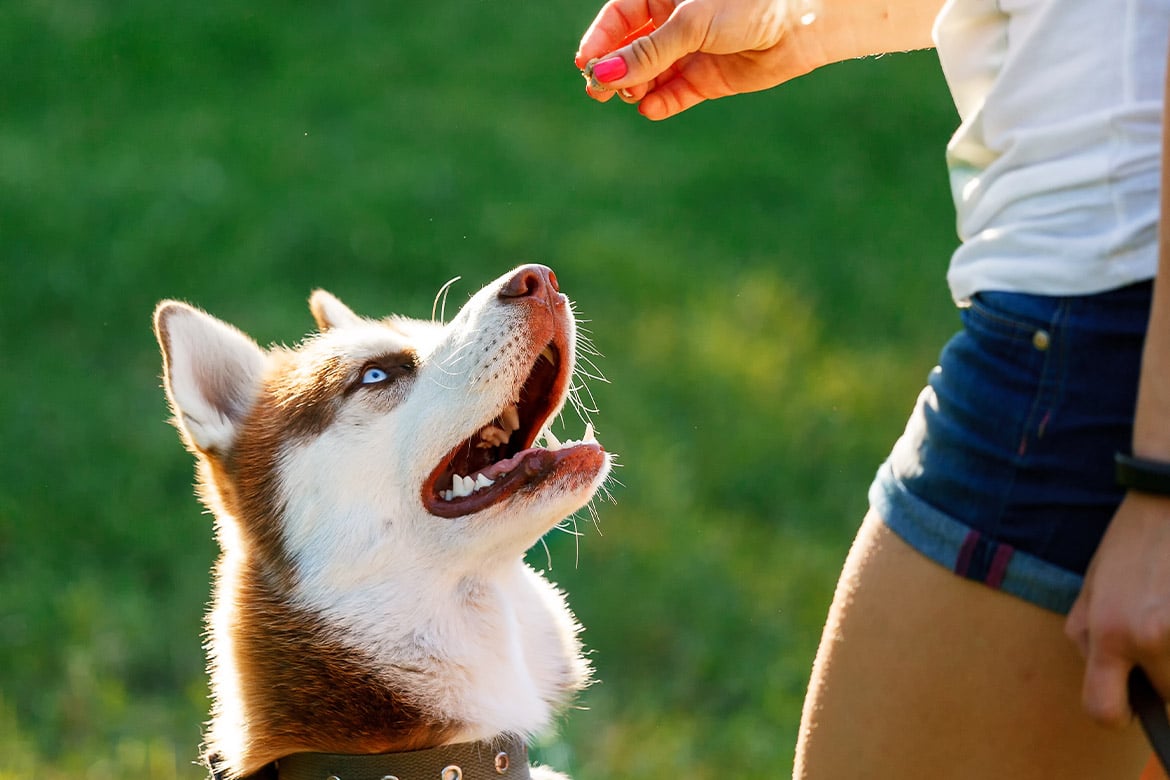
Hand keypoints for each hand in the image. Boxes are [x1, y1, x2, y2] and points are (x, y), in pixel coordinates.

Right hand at [574, 0, 822, 119]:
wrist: (801, 23)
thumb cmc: (746, 4)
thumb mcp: (689, 23)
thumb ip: (648, 51)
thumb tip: (605, 74)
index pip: (619, 18)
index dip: (601, 41)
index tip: (586, 64)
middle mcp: (674, 24)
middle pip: (630, 51)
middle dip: (615, 70)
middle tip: (599, 90)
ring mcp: (690, 53)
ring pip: (649, 76)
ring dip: (636, 88)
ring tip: (631, 97)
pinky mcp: (707, 80)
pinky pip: (674, 95)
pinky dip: (660, 103)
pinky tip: (650, 108)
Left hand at [1066, 492, 1169, 726]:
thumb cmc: (1130, 544)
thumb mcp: (1091, 589)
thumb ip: (1090, 639)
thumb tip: (1109, 684)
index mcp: (1108, 633)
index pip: (1104, 711)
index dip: (1115, 712)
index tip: (1127, 701)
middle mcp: (1150, 638)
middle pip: (1166, 696)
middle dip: (1162, 677)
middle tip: (1158, 632)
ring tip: (1167, 612)